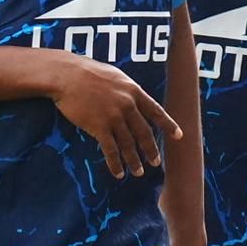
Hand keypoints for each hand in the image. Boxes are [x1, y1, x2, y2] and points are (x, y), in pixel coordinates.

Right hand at [51, 55, 183, 179]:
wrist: (67, 75)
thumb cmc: (88, 72)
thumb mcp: (115, 76)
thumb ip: (127, 90)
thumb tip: (134, 100)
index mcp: (134, 91)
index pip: (156, 111)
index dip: (168, 125)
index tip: (179, 136)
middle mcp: (128, 105)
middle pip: (144, 133)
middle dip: (151, 150)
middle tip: (155, 163)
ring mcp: (114, 117)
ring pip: (129, 144)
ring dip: (134, 161)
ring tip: (138, 172)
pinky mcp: (99, 127)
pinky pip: (111, 150)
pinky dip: (115, 164)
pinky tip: (118, 173)